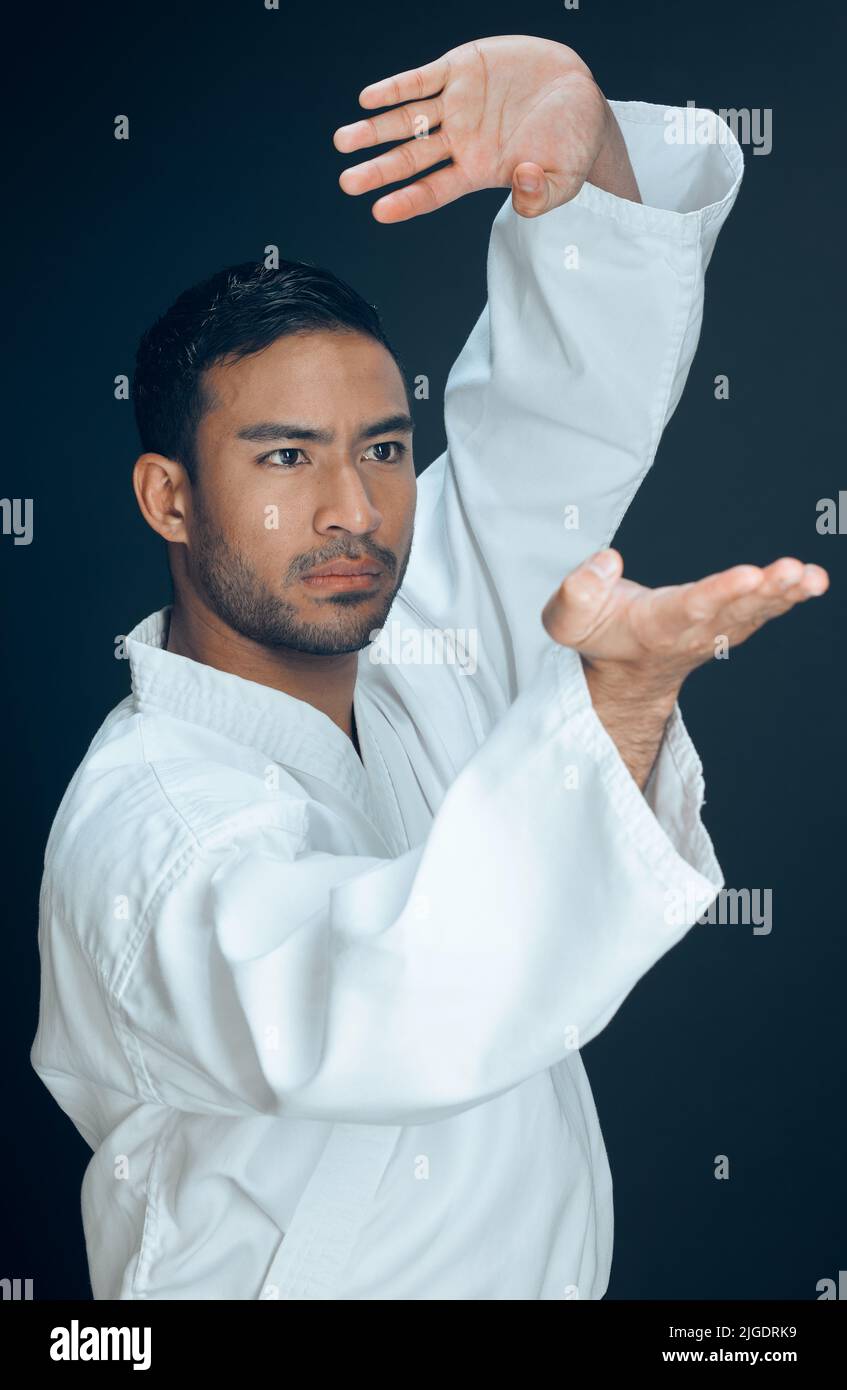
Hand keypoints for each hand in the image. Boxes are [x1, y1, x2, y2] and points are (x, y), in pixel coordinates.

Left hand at [332, 34, 634, 223]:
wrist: (581, 94)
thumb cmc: (571, 143)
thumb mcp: (565, 179)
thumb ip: (541, 195)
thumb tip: (520, 184)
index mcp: (478, 170)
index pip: (435, 190)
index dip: (408, 201)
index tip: (380, 211)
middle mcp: (460, 140)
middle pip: (410, 158)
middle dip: (378, 169)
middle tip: (347, 182)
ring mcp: (457, 105)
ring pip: (406, 119)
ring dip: (374, 129)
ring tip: (344, 141)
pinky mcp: (460, 69)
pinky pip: (421, 79)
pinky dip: (395, 88)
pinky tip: (368, 99)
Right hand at [541, 548, 829, 787]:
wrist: (626, 670)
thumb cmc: (598, 635)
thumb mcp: (566, 622)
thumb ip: (576, 593)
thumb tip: (607, 562)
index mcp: (653, 629)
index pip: (689, 610)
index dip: (718, 593)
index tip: (748, 575)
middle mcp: (692, 633)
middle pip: (731, 612)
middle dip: (763, 591)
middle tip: (791, 571)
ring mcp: (717, 631)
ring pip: (753, 612)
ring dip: (785, 594)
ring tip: (811, 577)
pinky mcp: (732, 623)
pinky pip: (763, 610)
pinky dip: (790, 595)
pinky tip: (813, 579)